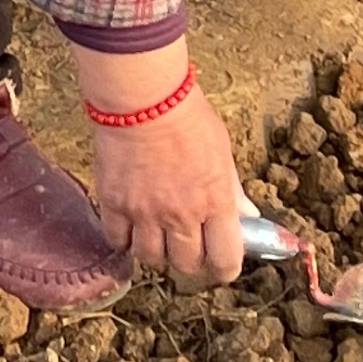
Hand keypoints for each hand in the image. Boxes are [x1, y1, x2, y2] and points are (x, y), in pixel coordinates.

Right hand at [77, 41, 238, 286]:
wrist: (141, 94)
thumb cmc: (185, 113)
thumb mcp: (221, 149)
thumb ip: (232, 189)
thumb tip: (248, 216)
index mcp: (215, 201)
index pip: (226, 261)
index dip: (224, 267)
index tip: (220, 260)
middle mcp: (181, 215)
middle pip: (186, 265)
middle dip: (189, 259)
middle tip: (186, 243)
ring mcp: (145, 212)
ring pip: (151, 259)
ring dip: (156, 251)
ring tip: (156, 233)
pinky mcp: (114, 203)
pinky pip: (117, 241)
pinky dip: (124, 238)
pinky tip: (130, 224)